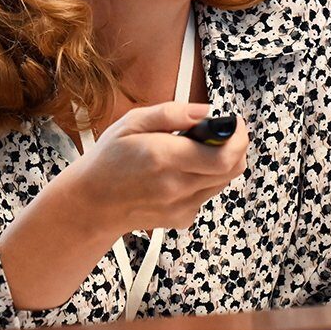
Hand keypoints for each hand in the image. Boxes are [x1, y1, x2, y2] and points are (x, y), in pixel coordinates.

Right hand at [65, 101, 249, 234]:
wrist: (92, 204)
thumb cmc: (108, 160)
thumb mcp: (131, 123)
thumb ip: (171, 113)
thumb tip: (206, 111)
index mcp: (164, 157)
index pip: (224, 154)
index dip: (238, 136)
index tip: (234, 121)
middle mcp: (176, 186)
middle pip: (232, 168)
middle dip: (237, 146)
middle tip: (225, 132)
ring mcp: (180, 206)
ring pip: (223, 181)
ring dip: (221, 162)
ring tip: (198, 150)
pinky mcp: (181, 218)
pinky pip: (207, 195)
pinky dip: (205, 180)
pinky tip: (182, 172)